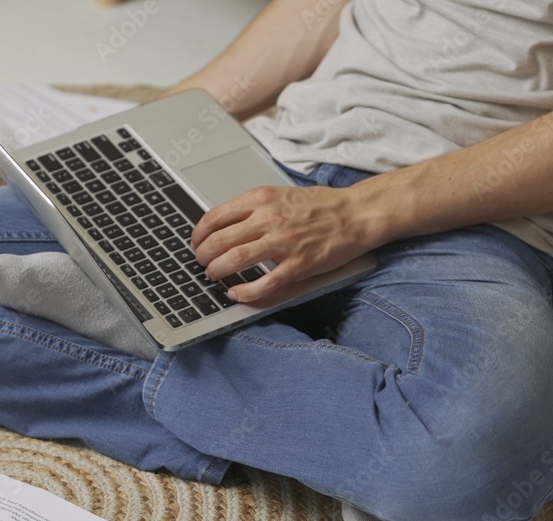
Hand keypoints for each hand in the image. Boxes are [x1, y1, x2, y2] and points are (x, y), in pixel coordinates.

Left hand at [191, 185, 374, 301]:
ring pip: (235, 260)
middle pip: (219, 241)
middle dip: (203, 256)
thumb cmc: (321, 205)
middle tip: (201, 264)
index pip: (215, 217)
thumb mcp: (280, 194)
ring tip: (213, 276)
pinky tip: (236, 293)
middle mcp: (268, 218)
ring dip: (217, 272)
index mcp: (261, 199)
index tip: (196, 243)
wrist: (356, 214)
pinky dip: (245, 291)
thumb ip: (253, 208)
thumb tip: (225, 226)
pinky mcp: (298, 265)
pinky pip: (264, 283)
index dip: (198, 234)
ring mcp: (283, 243)